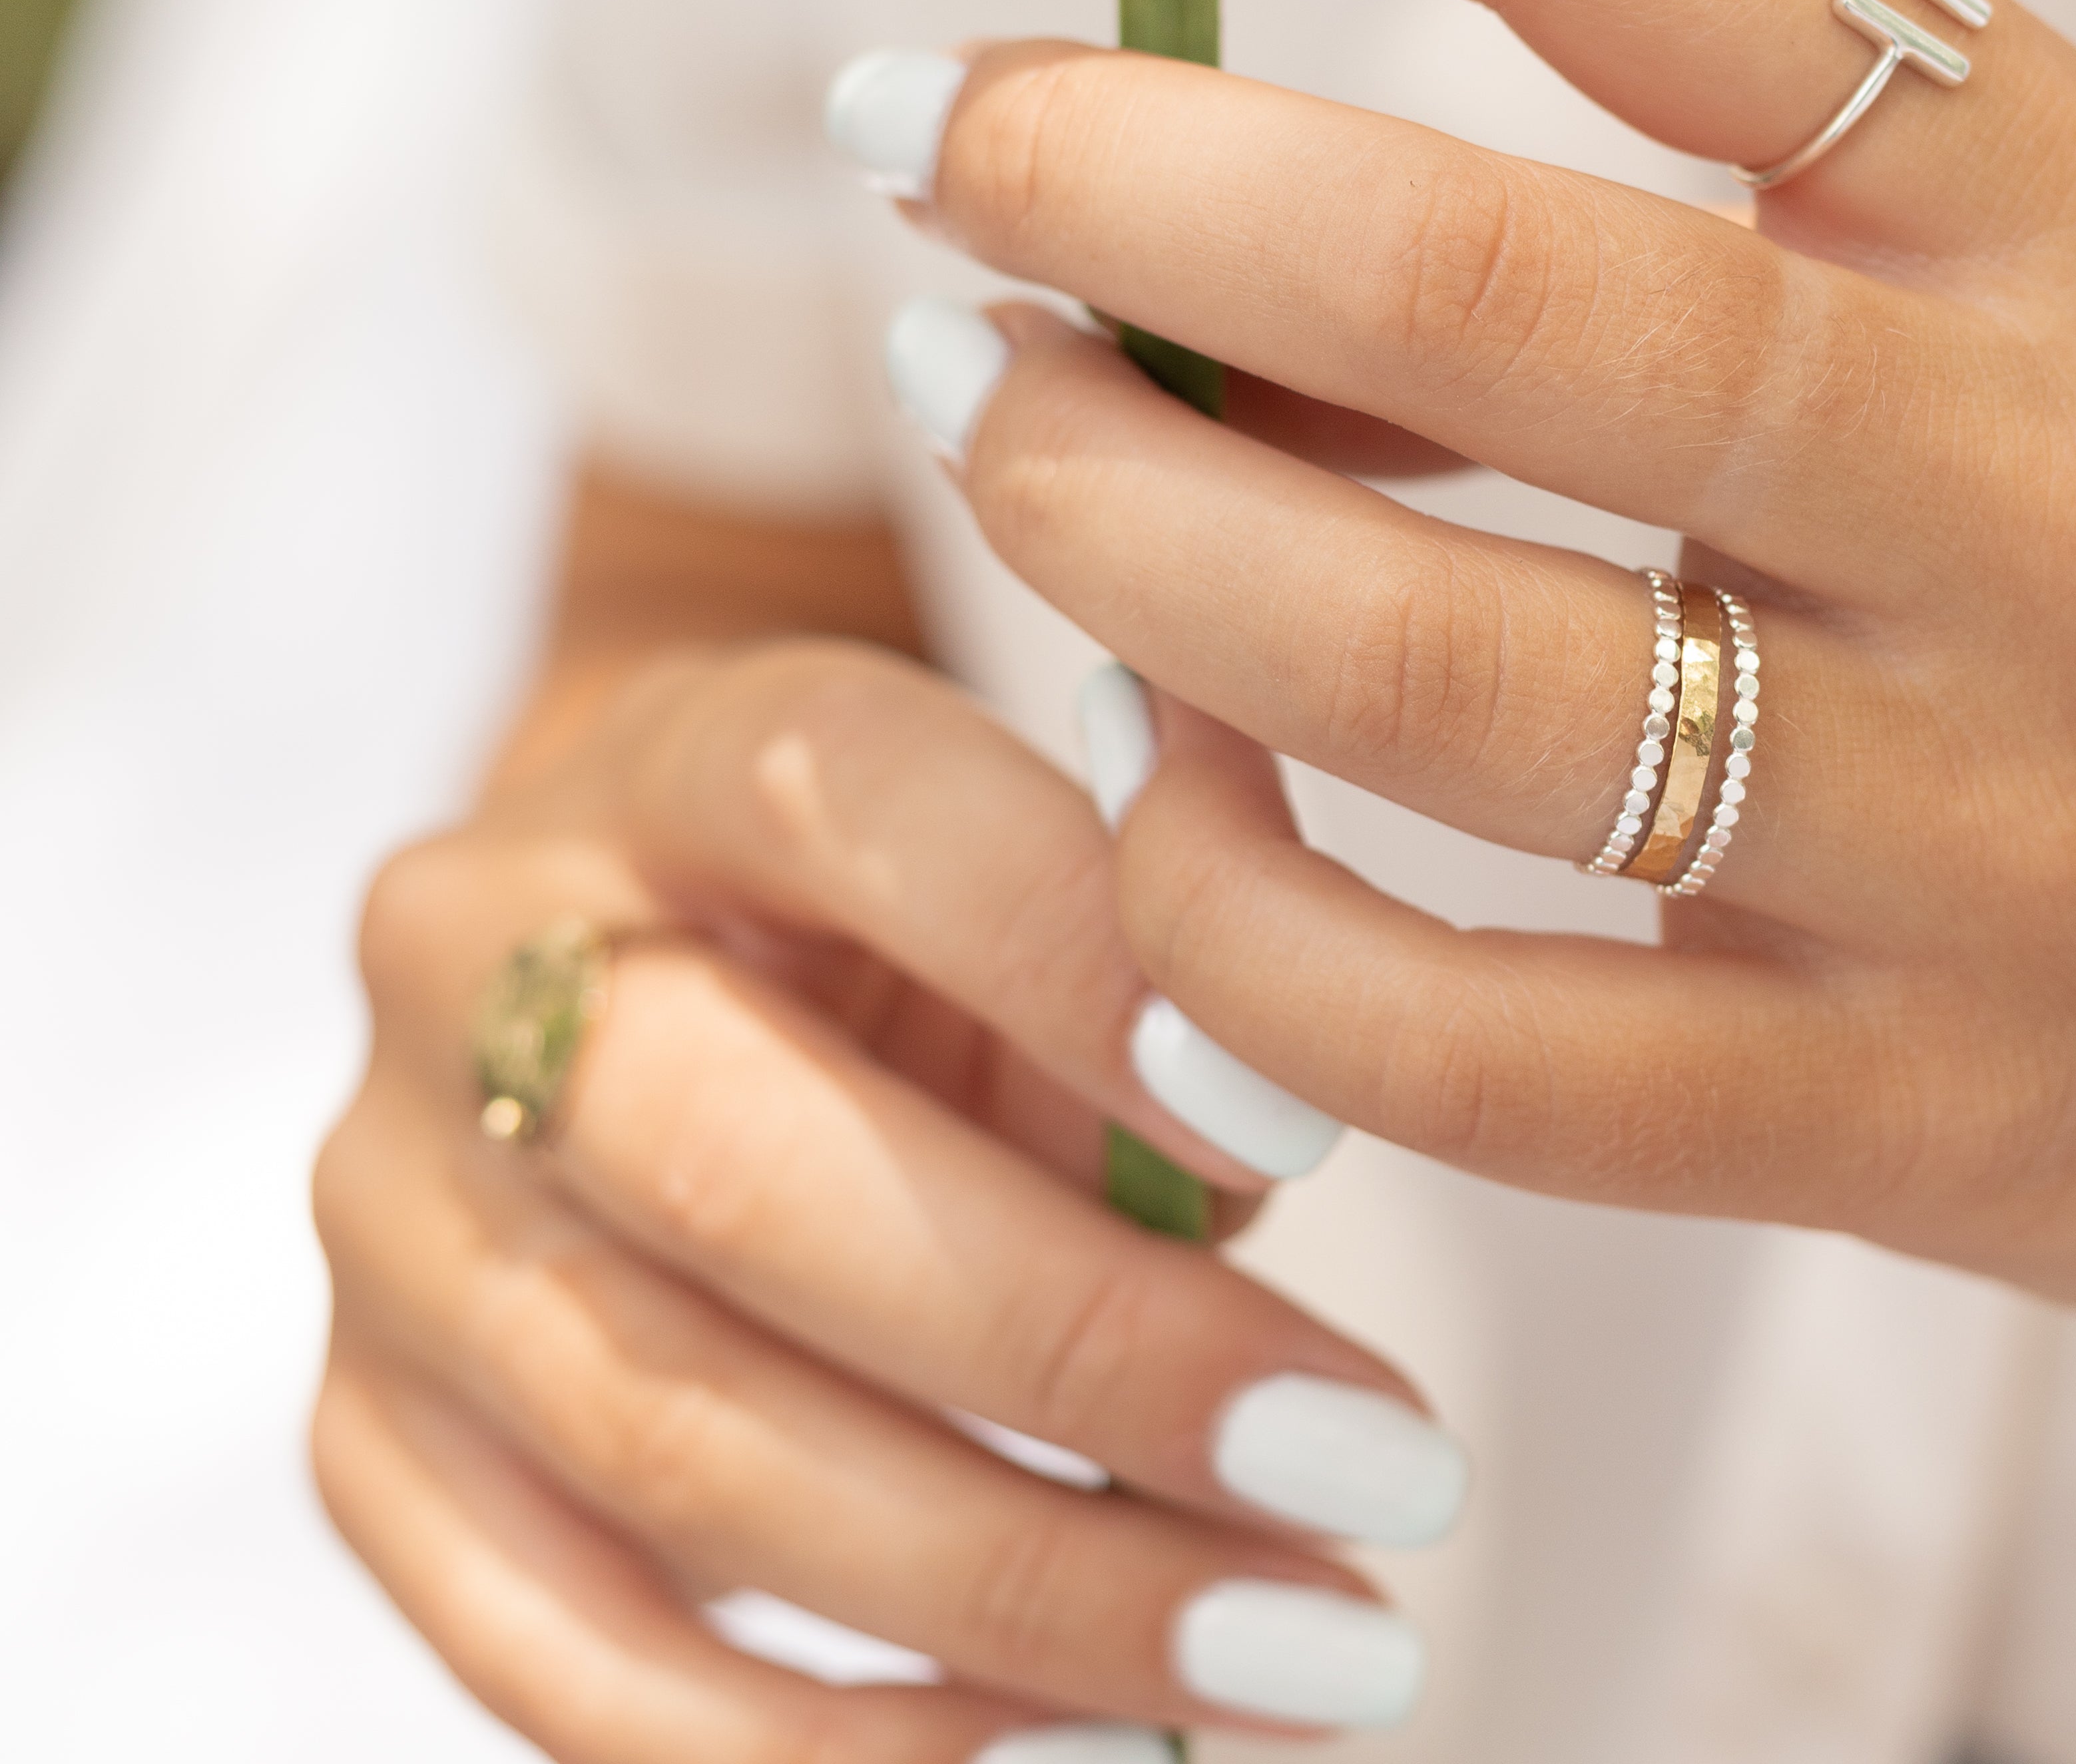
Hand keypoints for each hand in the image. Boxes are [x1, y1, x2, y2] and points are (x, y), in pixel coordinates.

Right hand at [314, 632, 1462, 1760]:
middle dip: (1084, 1352)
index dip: (1082, 965)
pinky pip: (564, 1652)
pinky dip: (826, 1748)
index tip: (1315, 1137)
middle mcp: (479, 959)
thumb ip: (1163, 938)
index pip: (857, 809)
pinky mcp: (367, 1436)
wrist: (661, 941)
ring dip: (1017, 1587)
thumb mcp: (1046, 848)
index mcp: (680, 751)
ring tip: (1297, 1650)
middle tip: (1370, 1468)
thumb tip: (1271, 1125)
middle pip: (743, 1178)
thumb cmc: (926, 904)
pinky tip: (1072, 1755)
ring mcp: (395, 1213)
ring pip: (672, 1439)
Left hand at [832, 0, 2075, 1446]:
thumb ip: (1705, 192)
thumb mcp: (2072, 273)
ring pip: (1422, 678)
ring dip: (1109, 536)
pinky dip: (1227, 917)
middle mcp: (2042, 495)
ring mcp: (1981, 833)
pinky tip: (1146, 799)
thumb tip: (1202, 195)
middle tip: (926, 122)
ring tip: (984, 423)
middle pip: (1477, 291)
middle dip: (1113, 179)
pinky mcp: (1904, 1120)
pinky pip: (1462, 1049)